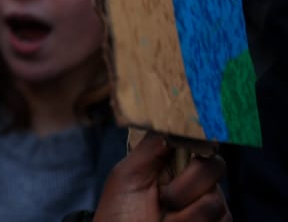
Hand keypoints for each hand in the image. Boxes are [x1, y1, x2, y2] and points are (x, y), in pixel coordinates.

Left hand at [93, 133, 230, 221]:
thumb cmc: (120, 211)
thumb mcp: (128, 174)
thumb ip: (150, 148)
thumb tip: (173, 127)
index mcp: (174, 163)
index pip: (200, 143)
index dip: (202, 141)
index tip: (198, 145)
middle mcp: (196, 183)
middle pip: (215, 167)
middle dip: (186, 185)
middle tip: (162, 198)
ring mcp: (208, 207)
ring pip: (216, 200)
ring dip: (183, 212)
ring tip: (164, 219)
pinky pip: (219, 220)